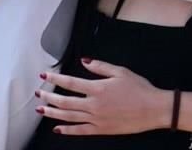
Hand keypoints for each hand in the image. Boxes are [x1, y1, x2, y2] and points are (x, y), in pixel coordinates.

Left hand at [36, 59, 169, 134]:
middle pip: (65, 101)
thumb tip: (85, 61)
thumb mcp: (122, 72)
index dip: (55, 79)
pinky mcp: (100, 129)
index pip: (70, 82)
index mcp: (98, 88)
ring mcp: (95, 118)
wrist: (153, 109)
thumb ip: (101, 66)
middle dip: (49, 97)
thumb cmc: (140, 89)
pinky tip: (58, 128)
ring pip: (68, 116)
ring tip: (41, 110)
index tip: (45, 76)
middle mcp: (94, 104)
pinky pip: (79, 130)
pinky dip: (66, 130)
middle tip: (39, 93)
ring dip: (52, 113)